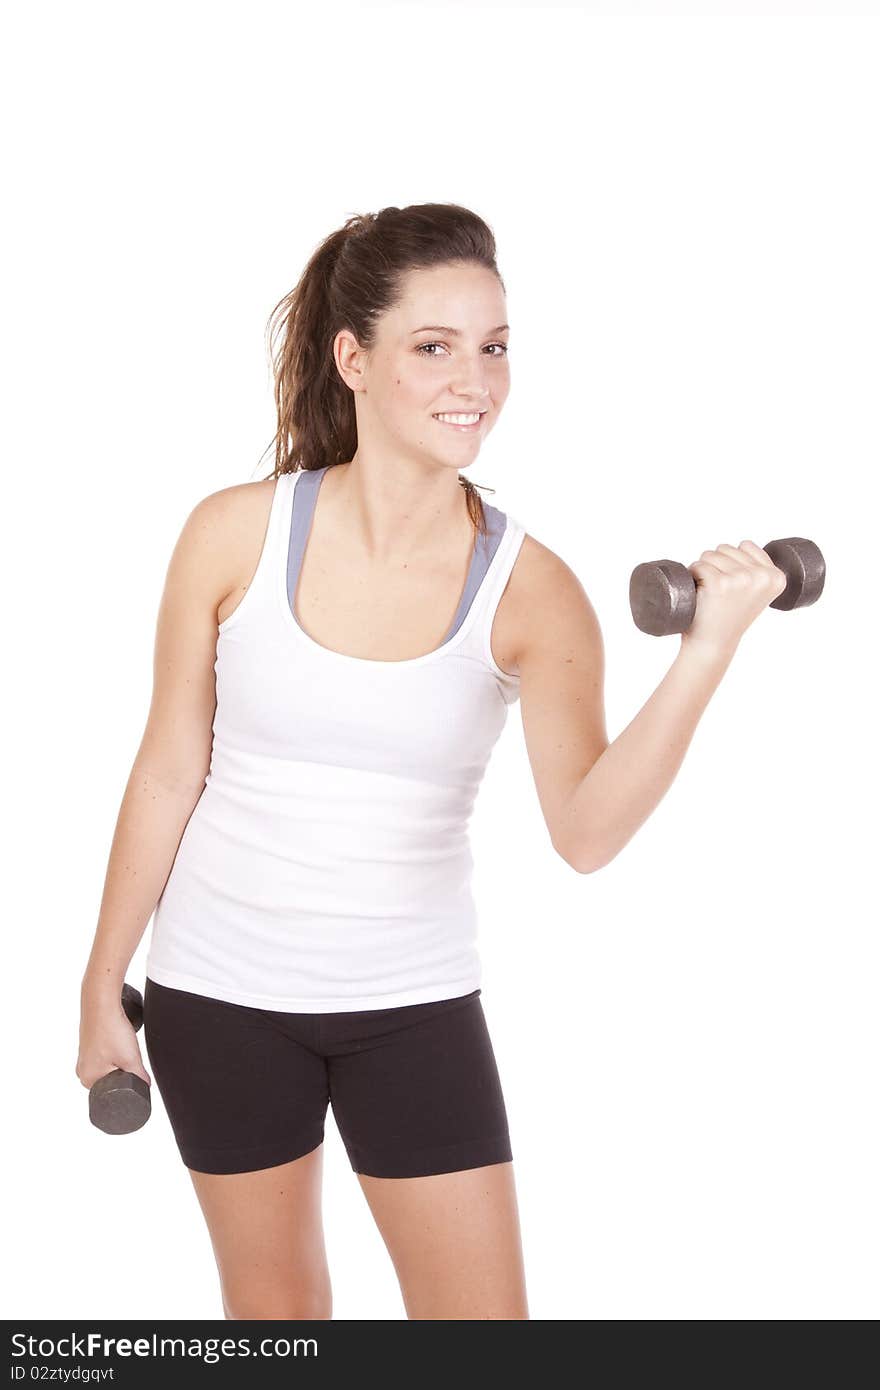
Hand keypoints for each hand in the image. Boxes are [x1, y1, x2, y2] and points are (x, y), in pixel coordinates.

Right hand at [76, 994, 151, 1090]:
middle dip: (124, 1068)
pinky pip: (106, 1053)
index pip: (114, 1091)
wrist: (101, 1002)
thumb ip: (139, 1078)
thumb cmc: (112, 1030)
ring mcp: (83, 1057)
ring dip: (120, 1056)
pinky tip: (118, 1039)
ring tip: (122, 1043)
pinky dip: (114, 1048)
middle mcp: (82, 1071)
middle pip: (112, 1078)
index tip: (131, 1065)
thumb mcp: (131, 1059)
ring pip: (110, 1064)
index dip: (127, 1080)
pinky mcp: (88, 1045)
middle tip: (127, 1052)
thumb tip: (145, 1087)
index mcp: (88, 1080)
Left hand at [680, 540, 787, 657]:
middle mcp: (762, 577)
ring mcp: (741, 579)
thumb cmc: (729, 616)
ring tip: (710, 594)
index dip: (732, 563)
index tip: (734, 588)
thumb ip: (758, 569)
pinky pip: (697, 565)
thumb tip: (744, 544)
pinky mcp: (719, 583)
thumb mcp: (756, 592)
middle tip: (719, 594)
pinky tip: (700, 594)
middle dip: (716, 566)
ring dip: (703, 570)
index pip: (746, 545)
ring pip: (709, 554)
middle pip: (726, 548)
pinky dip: (692, 576)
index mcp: (776, 577)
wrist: (713, 644)